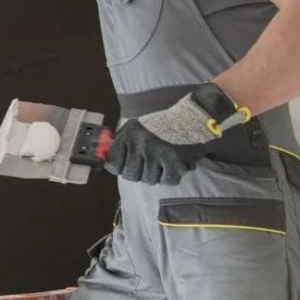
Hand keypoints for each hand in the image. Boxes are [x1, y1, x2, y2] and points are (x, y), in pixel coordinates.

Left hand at [104, 82, 250, 184]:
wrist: (192, 118)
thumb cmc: (162, 125)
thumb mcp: (136, 127)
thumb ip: (120, 143)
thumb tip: (107, 163)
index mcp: (130, 133)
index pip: (113, 162)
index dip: (118, 167)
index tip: (124, 165)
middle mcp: (142, 144)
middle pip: (130, 175)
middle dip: (137, 173)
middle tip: (147, 164)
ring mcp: (158, 154)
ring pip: (149, 180)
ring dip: (155, 174)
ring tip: (162, 160)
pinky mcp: (175, 163)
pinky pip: (166, 181)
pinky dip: (170, 176)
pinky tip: (173, 164)